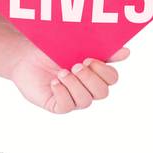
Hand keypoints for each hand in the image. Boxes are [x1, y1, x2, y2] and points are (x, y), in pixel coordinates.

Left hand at [10, 46, 129, 112]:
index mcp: (95, 74)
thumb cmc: (52, 49)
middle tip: (76, 65)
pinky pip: (66, 106)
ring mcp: (72, 98)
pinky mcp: (57, 105)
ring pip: (85, 101)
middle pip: (102, 93)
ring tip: (61, 72)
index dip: (104, 71)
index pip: (112, 79)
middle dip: (90, 78)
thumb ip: (101, 50)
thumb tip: (126, 52)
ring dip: (74, 85)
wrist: (25, 56)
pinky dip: (62, 93)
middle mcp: (86, 89)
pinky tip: (54, 82)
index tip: (90, 59)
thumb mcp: (78, 46)